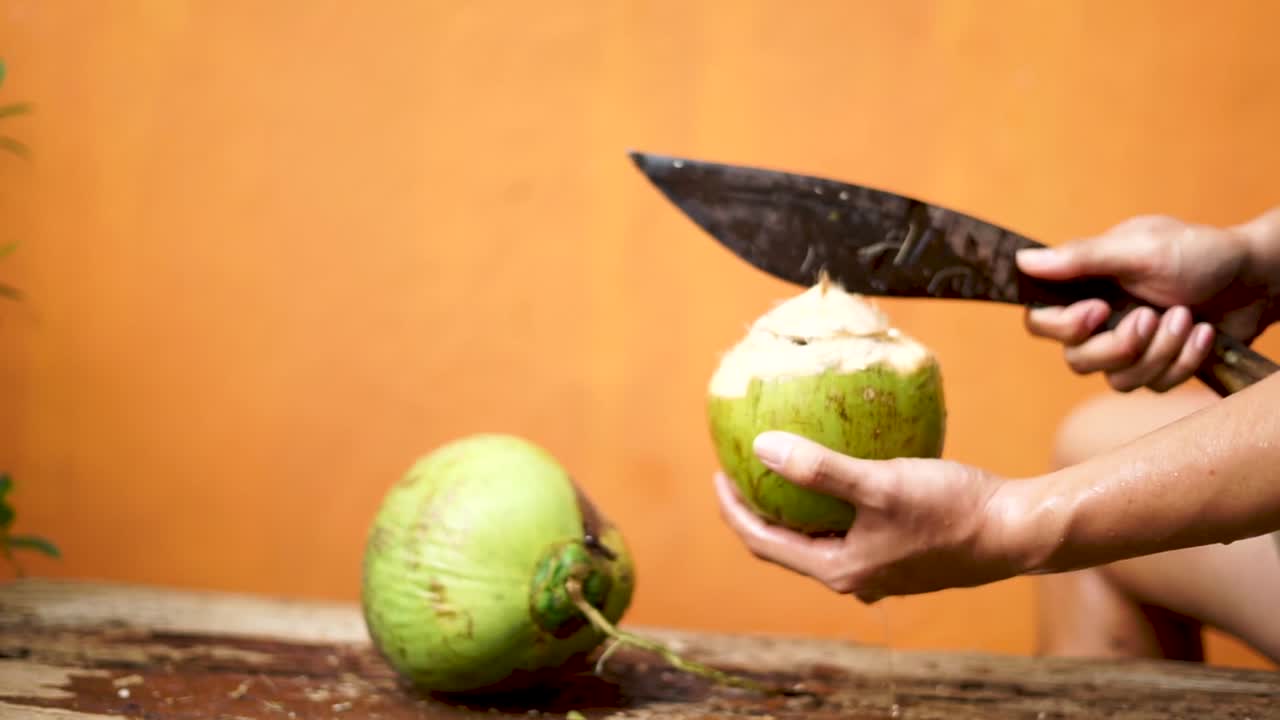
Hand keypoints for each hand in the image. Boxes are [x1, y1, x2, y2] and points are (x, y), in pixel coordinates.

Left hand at [714, 431, 1028, 602]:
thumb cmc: (950, 508)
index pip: (762, 541)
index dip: (734, 508)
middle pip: (787, 543)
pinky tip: (842, 470)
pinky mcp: (901, 555)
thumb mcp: (878, 483)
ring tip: (785, 465)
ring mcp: (879, 569)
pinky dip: (833, 503)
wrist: (1014, 531)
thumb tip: (762, 447)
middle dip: (761, 507)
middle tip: (744, 467)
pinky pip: (851, 528)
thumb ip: (819, 469)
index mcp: (838, 568)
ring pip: (820, 537)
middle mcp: (854, 577)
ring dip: (798, 506)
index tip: (719, 471)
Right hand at [1015, 214, 1275, 391]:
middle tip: (1151, 317)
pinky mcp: (1157, 366)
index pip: (1040, 320)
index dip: (1062, 327)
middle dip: (1120, 346)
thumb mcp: (1141, 249)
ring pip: (1117, 380)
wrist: (1258, 279)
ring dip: (1159, 352)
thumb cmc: (1202, 253)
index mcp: (1086, 285)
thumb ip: (1082, 257)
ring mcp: (1129, 345)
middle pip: (1077, 359)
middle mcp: (1100, 318)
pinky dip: (1182, 361)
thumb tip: (1023, 260)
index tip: (1098, 311)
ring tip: (1187, 318)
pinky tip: (1203, 334)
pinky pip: (1153, 386)